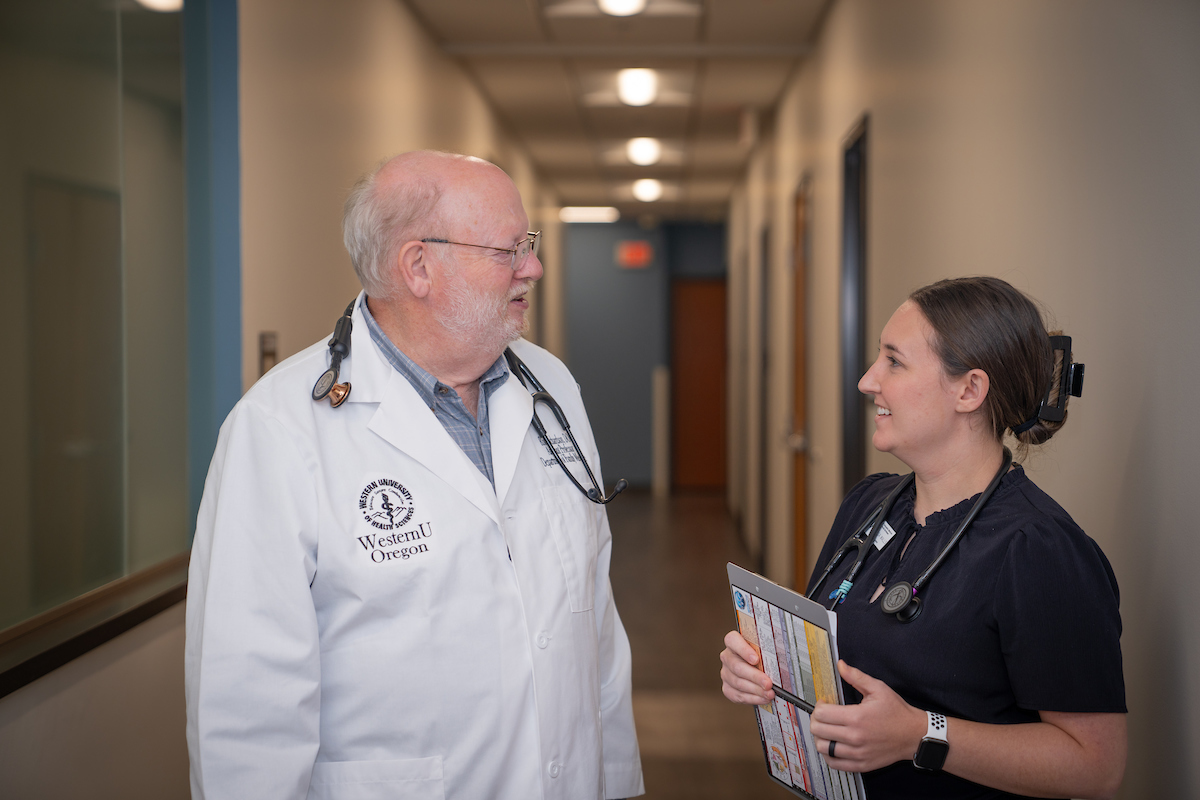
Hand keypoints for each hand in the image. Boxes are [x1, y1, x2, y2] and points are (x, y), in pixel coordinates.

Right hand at [720, 630, 774, 704]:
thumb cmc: (761, 655)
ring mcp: (726, 673)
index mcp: (733, 642)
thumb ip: (765, 651)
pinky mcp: (727, 688)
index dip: (743, 650)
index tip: (756, 659)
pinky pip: (738, 695)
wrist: (756, 667)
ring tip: (769, 693)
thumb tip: (781, 659)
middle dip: (755, 676)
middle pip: (737, 666)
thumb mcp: (763, 649)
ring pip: (738, 683)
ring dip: (756, 690)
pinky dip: (752, 698)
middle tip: (768, 683)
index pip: (732, 641)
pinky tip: (763, 698)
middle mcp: (727, 657)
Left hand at [809, 660, 925, 772]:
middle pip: (818, 730)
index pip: (821, 714)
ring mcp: (857, 753)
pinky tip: (833, 745)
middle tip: (823, 716)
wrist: (914, 735)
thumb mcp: (878, 689)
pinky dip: (828, 755)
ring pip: (823, 748)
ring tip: (827, 730)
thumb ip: (856, 676)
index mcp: (857, 717)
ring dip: (820, 737)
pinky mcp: (861, 764)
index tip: (824, 703)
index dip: (819, 706)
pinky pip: (834, 763)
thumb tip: (841, 665)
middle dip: (816, 720)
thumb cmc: (897, 712)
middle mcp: (855, 737)